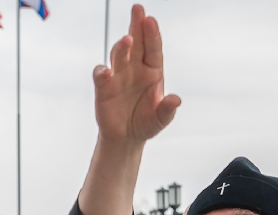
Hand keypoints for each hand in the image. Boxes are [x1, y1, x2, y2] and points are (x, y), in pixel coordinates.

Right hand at [79, 5, 179, 214]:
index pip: (153, 48)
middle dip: (136, 25)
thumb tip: (175, 100)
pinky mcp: (103, 88)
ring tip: (126, 40)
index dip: (152, 34)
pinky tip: (105, 71)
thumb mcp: (161, 119)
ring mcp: (118, 76)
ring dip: (122, 47)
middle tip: (137, 9)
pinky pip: (102, 76)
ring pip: (119, 55)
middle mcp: (135, 69)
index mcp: (153, 71)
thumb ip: (167, 109)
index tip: (150, 20)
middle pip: (136, 43)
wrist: (126, 138)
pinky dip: (102, 72)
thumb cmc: (146, 124)